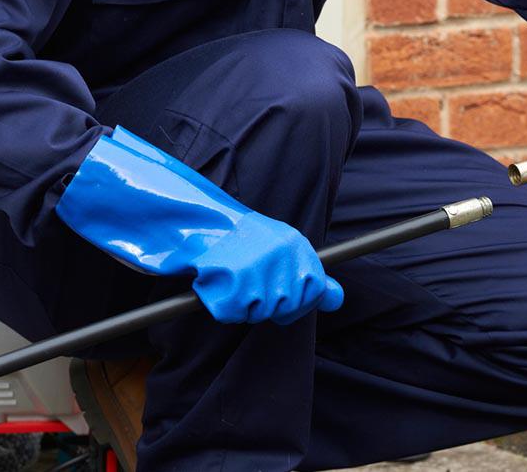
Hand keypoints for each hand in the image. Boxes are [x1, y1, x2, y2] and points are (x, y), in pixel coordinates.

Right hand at [57, 126, 342, 325]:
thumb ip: (308, 275)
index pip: (312, 290)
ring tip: (227, 275)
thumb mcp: (277, 250)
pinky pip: (231, 313)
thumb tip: (339, 299)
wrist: (188, 215)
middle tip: (245, 281)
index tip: (273, 288)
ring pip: (259, 313)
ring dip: (241, 302)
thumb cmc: (232, 238)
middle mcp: (282, 255)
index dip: (293, 298)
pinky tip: (212, 279)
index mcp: (295, 244)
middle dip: (267, 305)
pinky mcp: (230, 281)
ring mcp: (257, 269)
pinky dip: (219, 303)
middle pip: (288, 307)